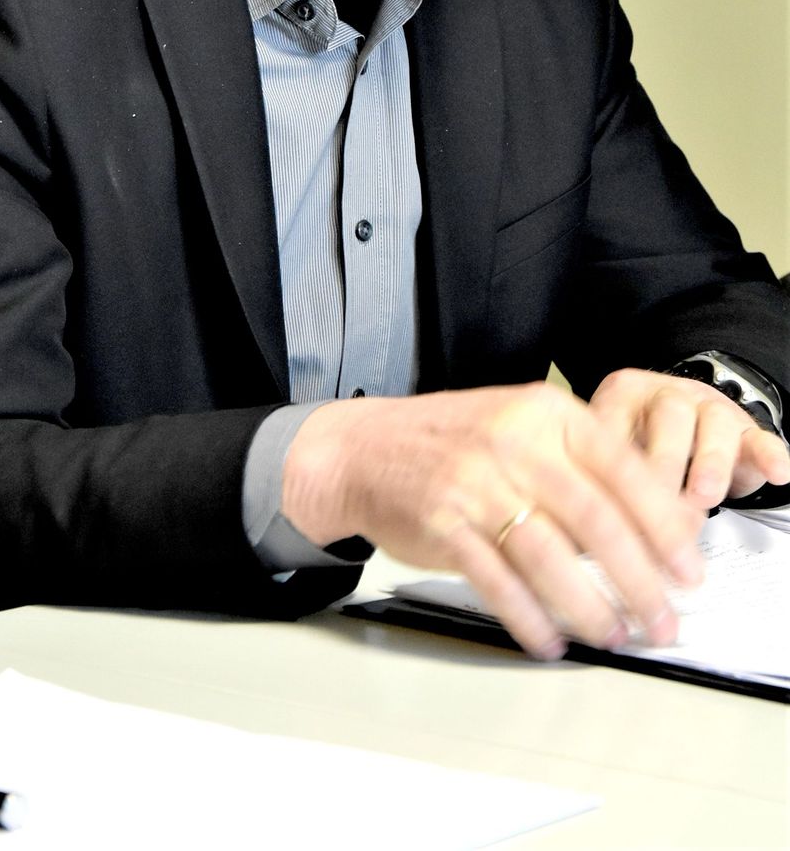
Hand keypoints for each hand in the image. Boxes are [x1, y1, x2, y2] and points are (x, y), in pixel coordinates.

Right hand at [281, 383, 706, 659]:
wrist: (363, 449)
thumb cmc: (454, 444)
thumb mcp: (522, 429)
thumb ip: (579, 469)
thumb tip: (648, 538)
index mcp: (547, 412)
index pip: (624, 469)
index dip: (664, 527)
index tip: (688, 571)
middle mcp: (515, 440)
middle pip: (596, 518)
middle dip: (640, 581)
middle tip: (661, 621)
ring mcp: (475, 480)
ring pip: (550, 556)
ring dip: (590, 606)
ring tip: (613, 635)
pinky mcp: (443, 522)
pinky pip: (498, 581)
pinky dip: (530, 619)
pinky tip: (550, 640)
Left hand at [589, 367, 789, 508]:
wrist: (678, 410)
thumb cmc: (636, 439)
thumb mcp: (605, 449)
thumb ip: (596, 482)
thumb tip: (576, 542)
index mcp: (621, 396)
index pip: (613, 423)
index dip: (611, 468)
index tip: (606, 510)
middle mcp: (665, 396)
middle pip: (666, 420)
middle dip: (664, 467)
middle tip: (657, 510)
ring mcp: (707, 408)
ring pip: (713, 424)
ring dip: (709, 462)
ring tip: (704, 496)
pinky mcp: (744, 427)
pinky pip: (759, 436)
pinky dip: (768, 455)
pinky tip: (777, 474)